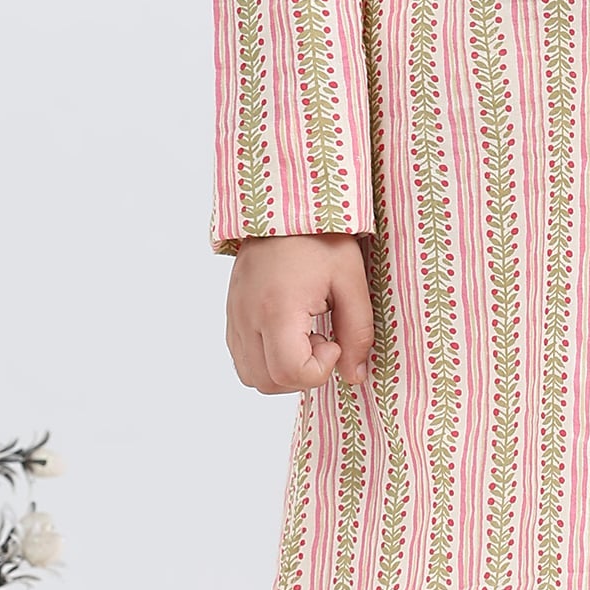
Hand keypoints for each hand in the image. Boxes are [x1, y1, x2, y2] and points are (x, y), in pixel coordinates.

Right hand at [226, 233, 373, 394]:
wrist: (284, 207)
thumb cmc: (319, 237)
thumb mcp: (351, 280)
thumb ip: (357, 332)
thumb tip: (354, 375)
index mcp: (277, 307)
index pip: (289, 372)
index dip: (318, 371)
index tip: (332, 342)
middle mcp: (247, 316)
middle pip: (266, 382)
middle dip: (301, 375)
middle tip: (322, 340)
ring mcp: (234, 316)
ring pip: (250, 376)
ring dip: (282, 371)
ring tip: (304, 336)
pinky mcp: (231, 314)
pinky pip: (242, 358)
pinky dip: (266, 360)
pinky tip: (289, 332)